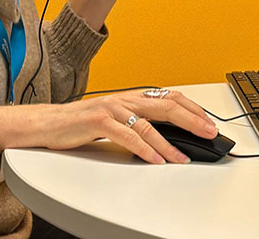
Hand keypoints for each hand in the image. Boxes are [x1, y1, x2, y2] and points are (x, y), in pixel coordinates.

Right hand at [41, 90, 216, 163]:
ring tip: (184, 157)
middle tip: (209, 133)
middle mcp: (125, 99)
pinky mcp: (99, 123)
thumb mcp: (116, 118)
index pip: (170, 97)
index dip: (192, 109)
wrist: (49, 123)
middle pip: (167, 107)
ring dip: (170, 144)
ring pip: (150, 125)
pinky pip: (128, 137)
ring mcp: (113, 109)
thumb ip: (138, 121)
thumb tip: (165, 135)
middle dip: (192, 121)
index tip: (209, 122)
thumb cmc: (82, 122)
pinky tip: (156, 160)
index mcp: (132, 97)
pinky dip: (145, 150)